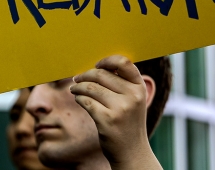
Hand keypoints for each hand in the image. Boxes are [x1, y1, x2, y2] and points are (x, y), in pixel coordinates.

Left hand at [71, 55, 160, 169]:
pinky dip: (79, 98)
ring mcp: (120, 108)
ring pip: (90, 87)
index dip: (107, 61)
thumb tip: (97, 66)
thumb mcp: (133, 100)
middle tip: (77, 79)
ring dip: (78, 87)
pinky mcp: (106, 120)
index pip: (123, 62)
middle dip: (85, 75)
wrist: (132, 152)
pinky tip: (78, 99)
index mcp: (140, 87)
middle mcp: (132, 96)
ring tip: (75, 89)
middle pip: (101, 74)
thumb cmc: (128, 122)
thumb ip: (122, 83)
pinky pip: (86, 101)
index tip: (96, 65)